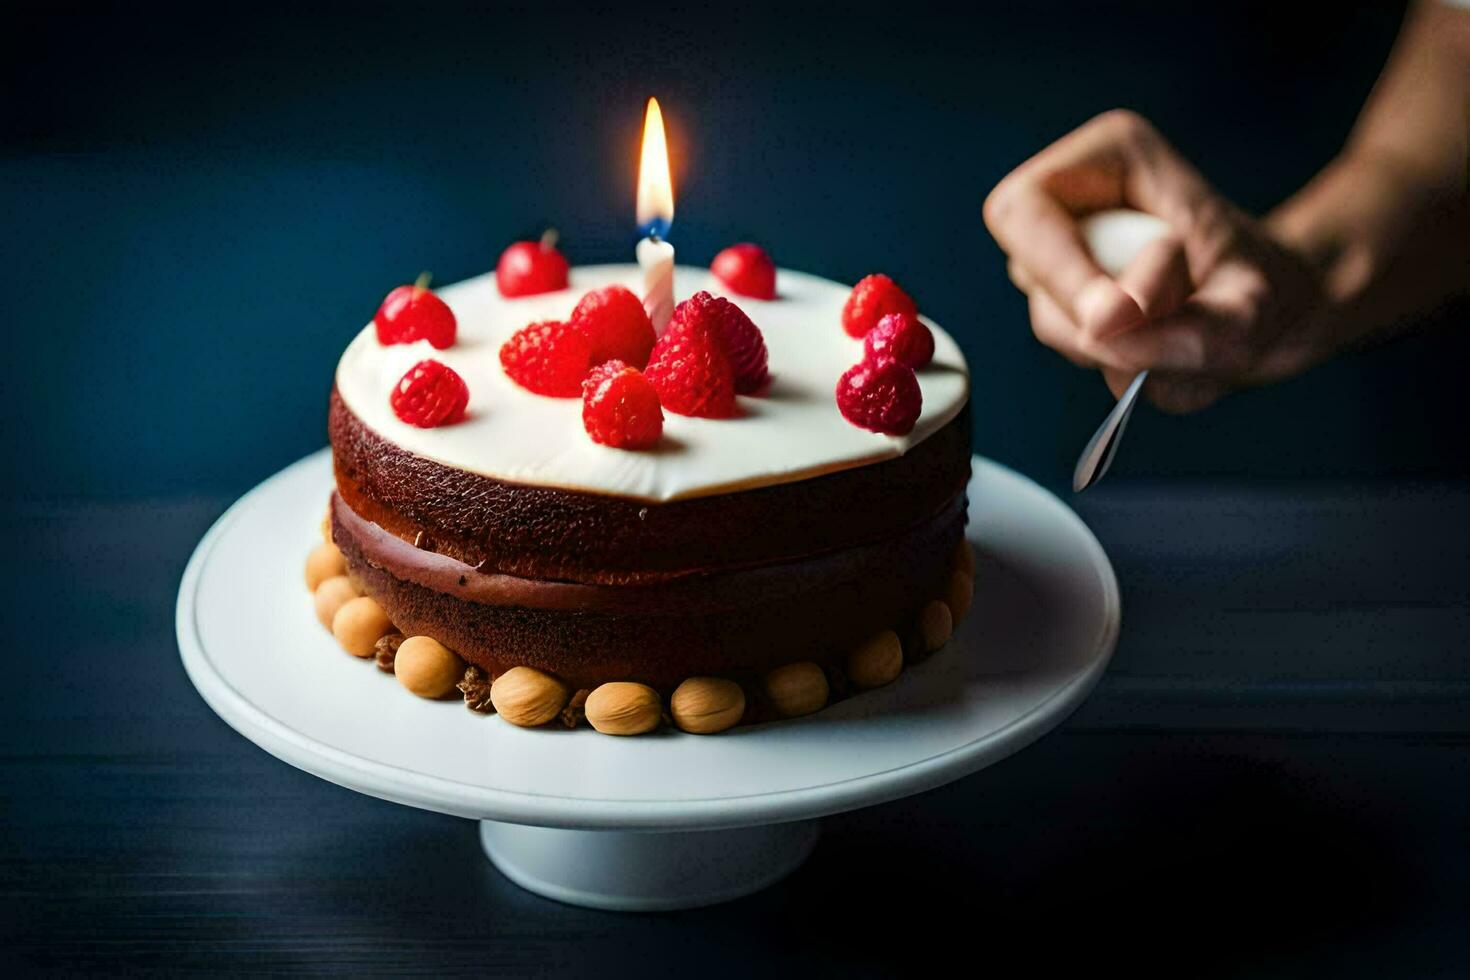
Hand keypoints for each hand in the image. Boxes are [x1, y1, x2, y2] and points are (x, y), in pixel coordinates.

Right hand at [983, 110, 1323, 413]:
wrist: (1290, 312)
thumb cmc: (1274, 288)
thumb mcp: (1249, 311)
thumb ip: (1182, 325)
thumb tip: (1103, 326)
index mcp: (1108, 156)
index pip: (1024, 211)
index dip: (1057, 271)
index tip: (1114, 319)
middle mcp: (1075, 200)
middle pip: (1032, 274)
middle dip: (1101, 319)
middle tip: (1182, 330)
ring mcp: (1068, 253)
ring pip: (1054, 321)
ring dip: (1124, 349)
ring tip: (1197, 338)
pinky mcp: (1073, 300)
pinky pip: (1077, 351)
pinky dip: (1129, 367)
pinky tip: (1176, 351)